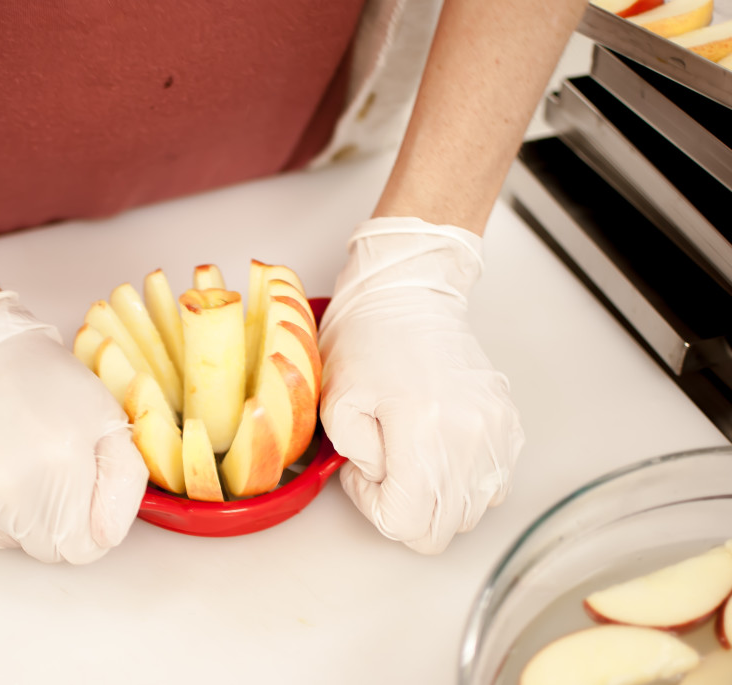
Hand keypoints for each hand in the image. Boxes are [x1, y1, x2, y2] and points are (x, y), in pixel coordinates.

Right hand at [0, 291, 148, 563]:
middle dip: (53, 520)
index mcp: (62, 470)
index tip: (80, 489)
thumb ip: (124, 482)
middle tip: (45, 469)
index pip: (83, 549)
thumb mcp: (109, 418)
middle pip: (44, 549)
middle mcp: (10, 491)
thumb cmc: (46, 383)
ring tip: (11, 459)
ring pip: (6, 541)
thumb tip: (106, 536)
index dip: (88, 521)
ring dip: (14, 514)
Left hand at [318, 217, 522, 553]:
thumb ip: (357, 459)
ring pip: (471, 512)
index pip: (406, 523)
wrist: (409, 294)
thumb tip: (384, 481)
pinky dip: (464, 479)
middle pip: (442, 530)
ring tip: (410, 452)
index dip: (374, 507)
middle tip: (383, 467)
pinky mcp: (510, 425)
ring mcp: (497, 432)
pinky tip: (437, 446)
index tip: (362, 474)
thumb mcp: (336, 403)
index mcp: (422, 431)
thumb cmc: (367, 339)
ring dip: (435, 497)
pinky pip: (493, 483)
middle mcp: (470, 436)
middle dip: (405, 510)